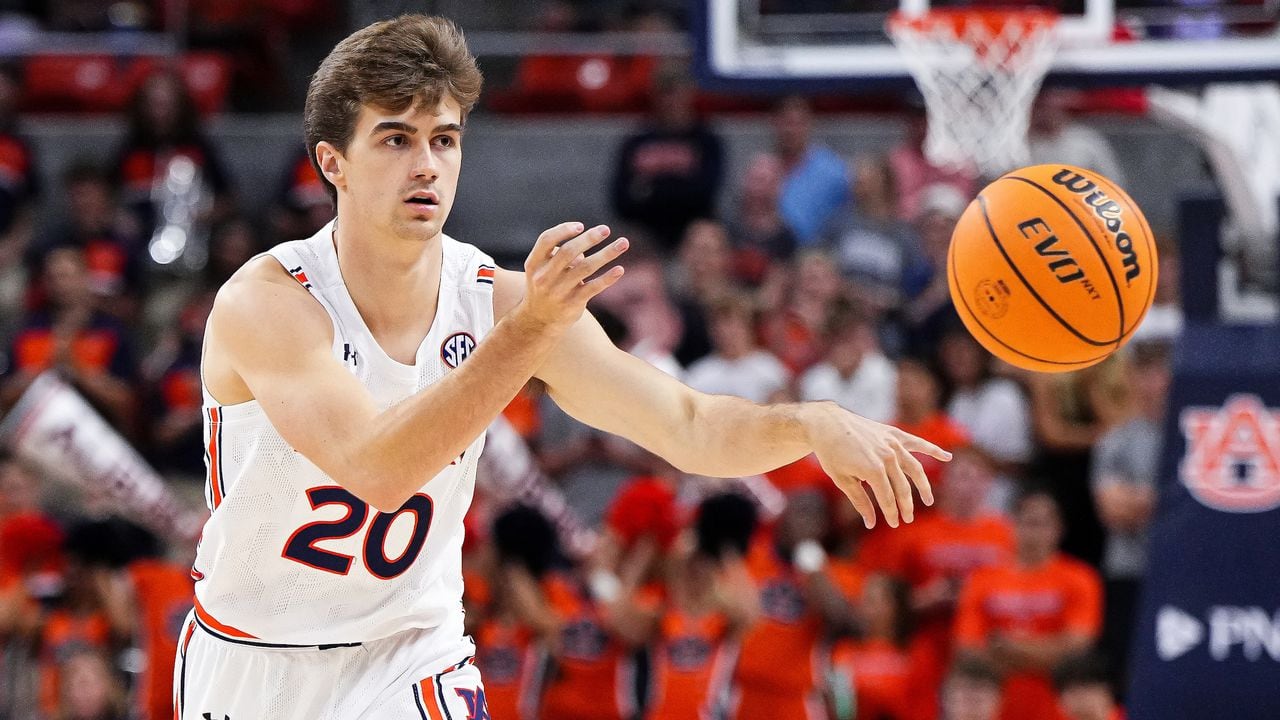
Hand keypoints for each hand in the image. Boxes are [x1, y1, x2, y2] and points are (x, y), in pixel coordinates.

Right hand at [514, 222, 627, 333]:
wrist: (538, 320)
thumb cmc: (546, 286)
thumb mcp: (543, 269)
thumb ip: (561, 255)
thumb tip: (586, 248)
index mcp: (534, 263)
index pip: (546, 240)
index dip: (563, 230)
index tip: (581, 226)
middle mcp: (544, 277)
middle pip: (568, 252)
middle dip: (589, 238)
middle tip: (606, 229)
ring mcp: (558, 291)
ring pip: (586, 267)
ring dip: (607, 253)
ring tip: (623, 243)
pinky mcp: (572, 303)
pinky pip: (593, 287)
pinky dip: (608, 278)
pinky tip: (620, 269)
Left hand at [804, 402, 950, 528]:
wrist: (828, 424)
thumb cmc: (831, 453)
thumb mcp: (842, 480)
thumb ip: (860, 501)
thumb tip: (871, 523)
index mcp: (873, 469)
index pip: (887, 497)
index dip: (891, 512)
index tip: (893, 523)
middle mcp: (887, 456)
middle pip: (902, 487)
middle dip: (905, 505)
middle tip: (907, 519)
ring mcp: (892, 443)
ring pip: (914, 468)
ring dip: (922, 486)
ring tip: (928, 500)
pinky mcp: (893, 434)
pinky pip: (917, 443)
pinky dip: (932, 449)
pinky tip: (947, 457)